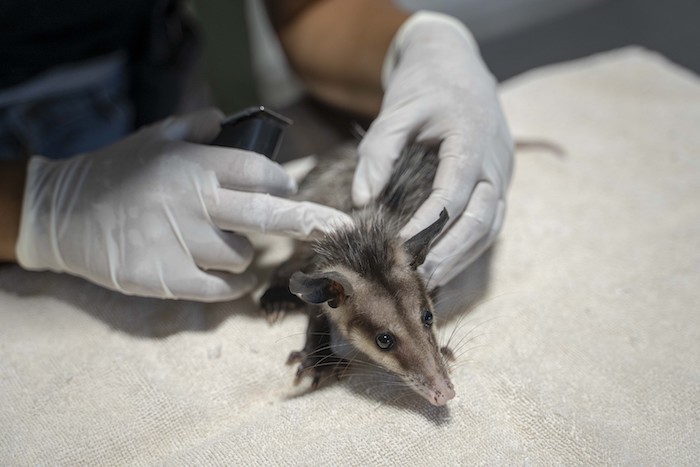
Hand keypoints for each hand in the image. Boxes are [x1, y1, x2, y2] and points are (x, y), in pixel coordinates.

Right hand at [16, 108, 349, 300]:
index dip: (281, 181)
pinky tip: (227, 276)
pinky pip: (222, 289)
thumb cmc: (115, 172)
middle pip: (267, 216)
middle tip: (336, 224)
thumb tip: (229, 121)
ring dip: (242, 250)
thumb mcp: (152, 137)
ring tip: (216, 241)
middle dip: (309, 220)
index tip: (289, 189)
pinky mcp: (167, 279)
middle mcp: (193, 203)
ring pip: (242, 255)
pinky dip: (233, 284)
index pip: (257, 171)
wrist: (64, 214)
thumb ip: (195, 127)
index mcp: (193, 165)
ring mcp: (180, 243)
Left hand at [352, 11, 513, 286]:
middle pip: (481, 220)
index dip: (427, 226)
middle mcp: (496, 163)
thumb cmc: (424, 88)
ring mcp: (502, 175)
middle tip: (418, 281)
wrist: (457, 65)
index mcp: (473, 139)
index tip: (398, 249)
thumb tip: (361, 201)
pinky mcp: (498, 185)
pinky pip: (489, 224)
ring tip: (429, 284)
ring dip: (461, 259)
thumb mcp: (396, 111)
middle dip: (450, 255)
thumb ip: (378, 153)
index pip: (453, 194)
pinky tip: (442, 267)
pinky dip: (467, 248)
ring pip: (490, 228)